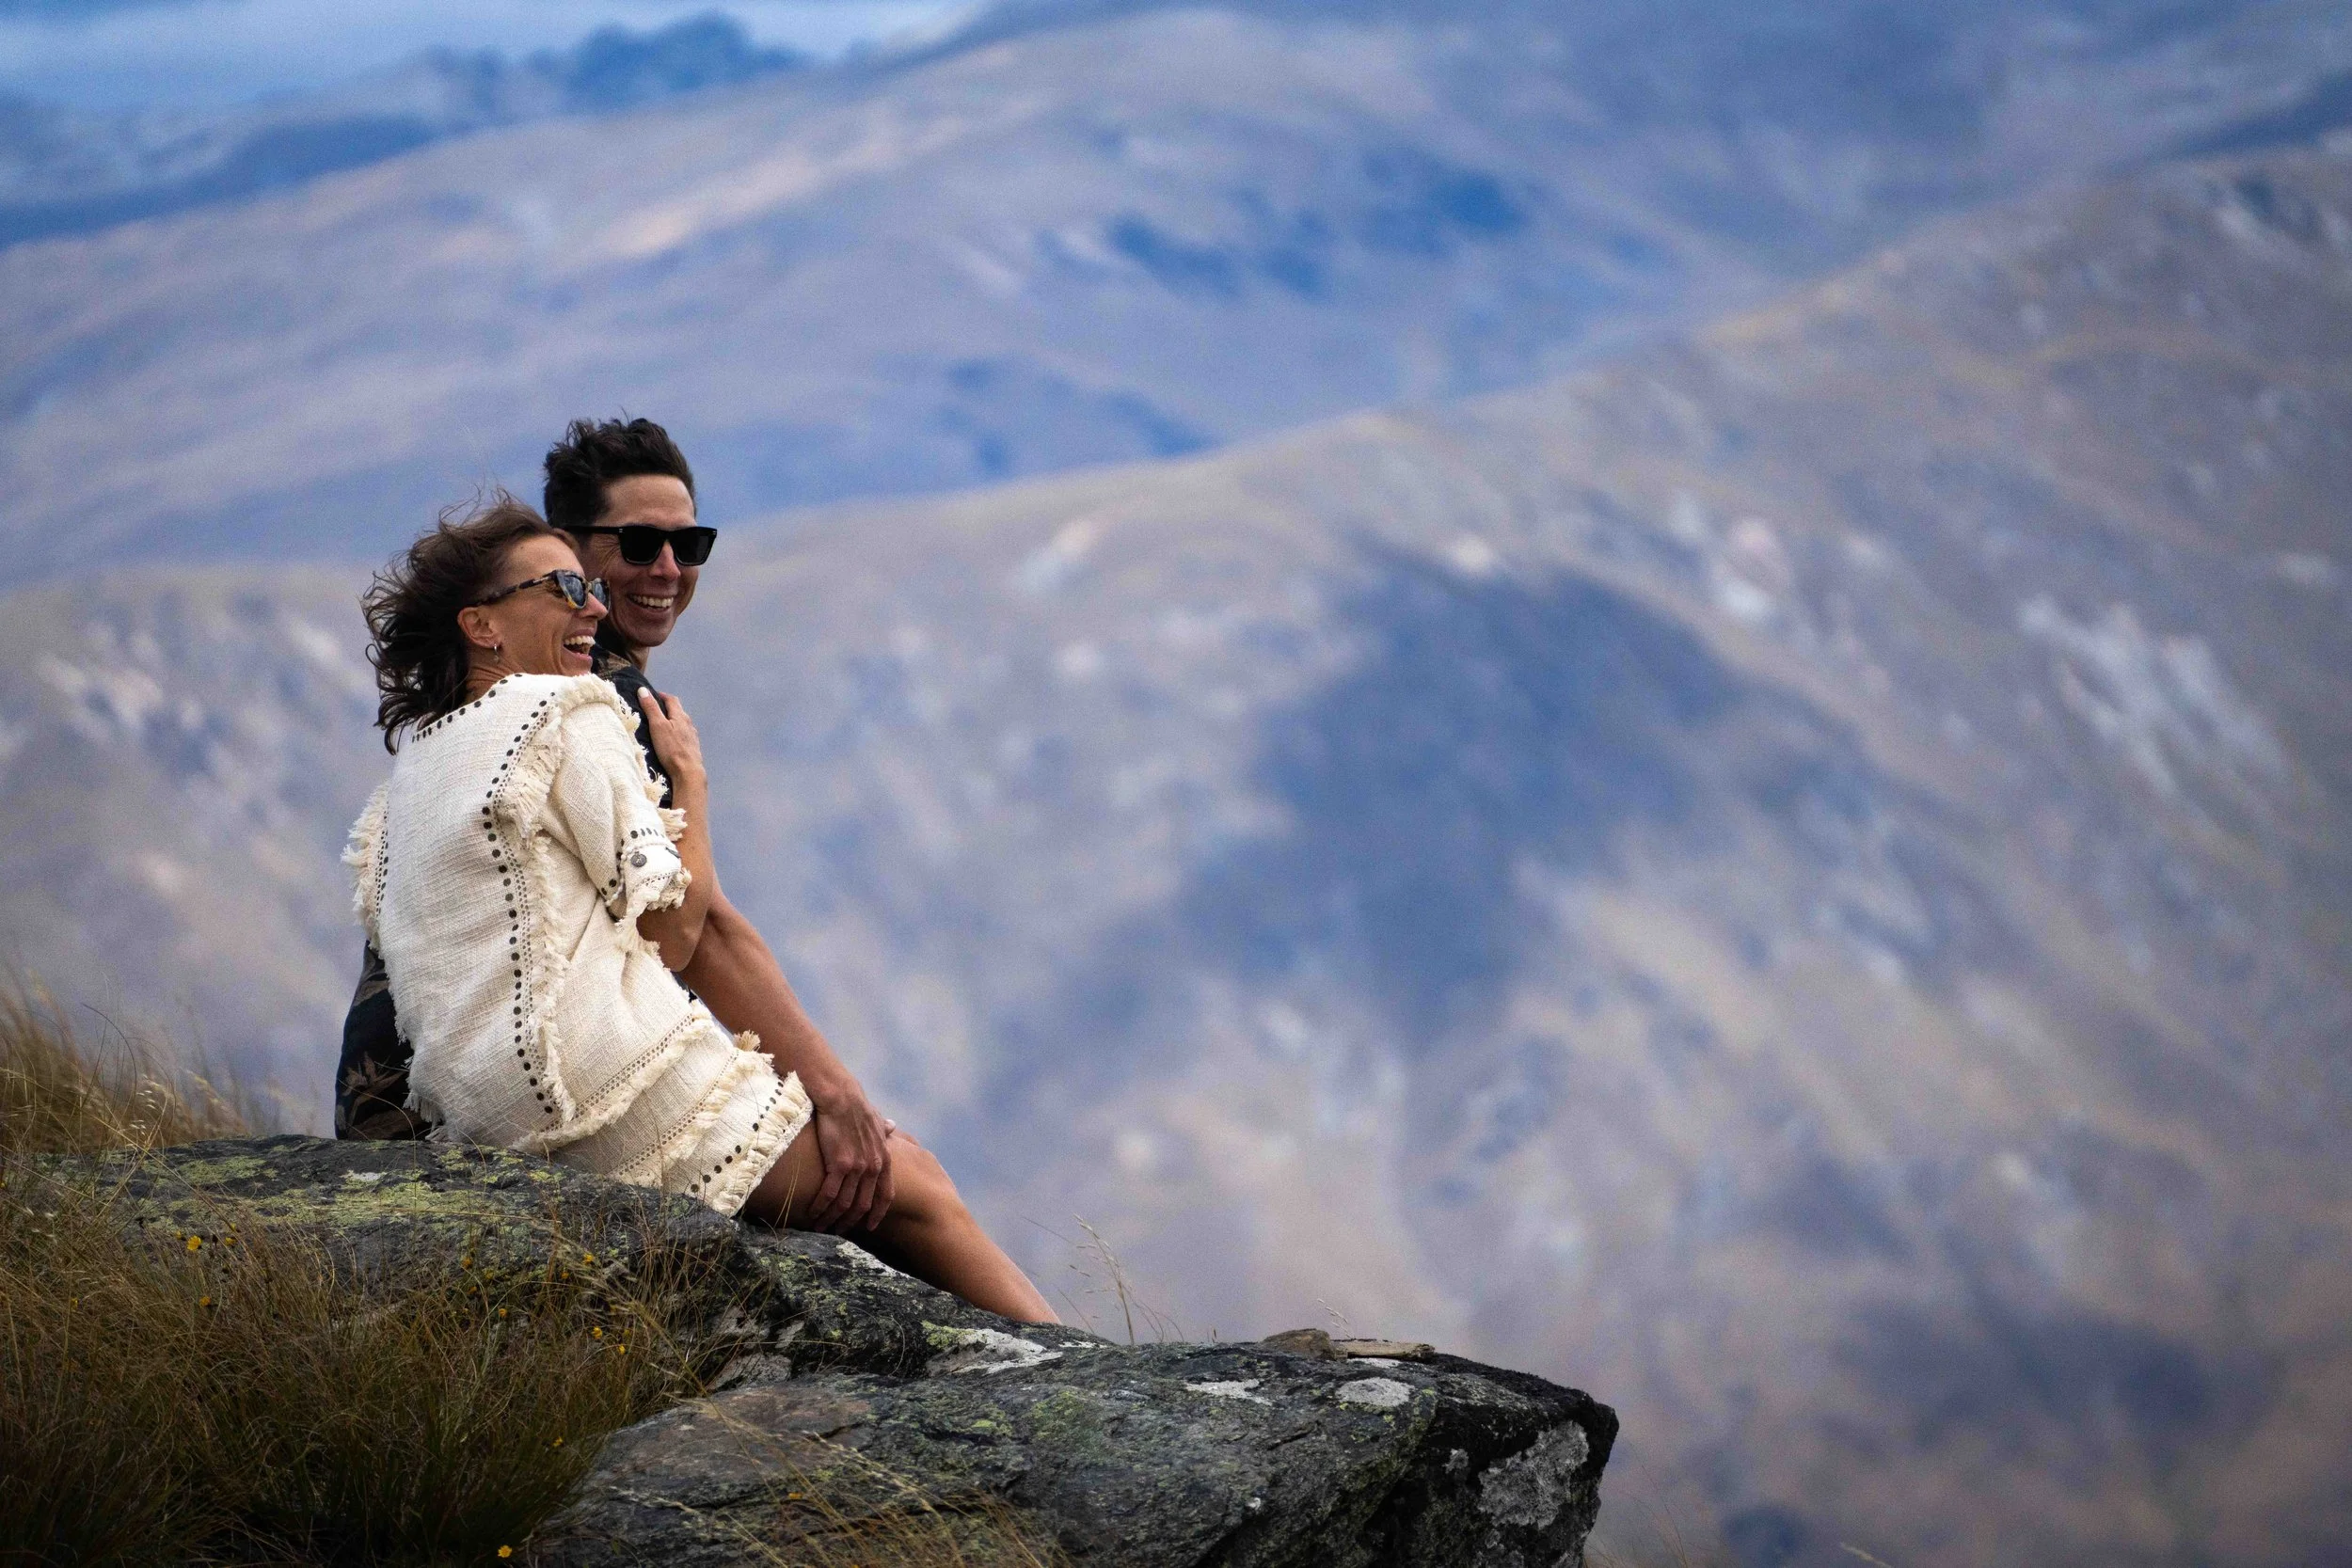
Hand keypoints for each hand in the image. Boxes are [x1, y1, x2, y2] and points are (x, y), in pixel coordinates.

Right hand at [636, 689, 706, 793]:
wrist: (688, 772)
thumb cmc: (671, 748)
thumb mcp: (657, 726)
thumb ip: (651, 708)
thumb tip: (643, 690)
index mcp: (681, 716)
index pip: (672, 700)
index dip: (662, 696)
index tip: (652, 696)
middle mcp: (689, 724)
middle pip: (678, 711)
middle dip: (667, 708)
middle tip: (654, 709)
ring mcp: (692, 736)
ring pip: (681, 724)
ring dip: (672, 721)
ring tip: (660, 725)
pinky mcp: (692, 748)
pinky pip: (683, 735)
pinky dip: (676, 733)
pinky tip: (671, 740)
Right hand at [804, 1078, 895, 1232]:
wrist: (841, 1097)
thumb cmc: (856, 1106)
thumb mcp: (877, 1119)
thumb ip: (884, 1129)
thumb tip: (892, 1126)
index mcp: (883, 1159)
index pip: (886, 1194)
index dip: (878, 1213)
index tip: (870, 1226)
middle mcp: (873, 1166)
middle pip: (863, 1205)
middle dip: (851, 1222)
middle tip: (839, 1231)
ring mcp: (857, 1167)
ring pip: (845, 1204)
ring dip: (832, 1219)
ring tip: (821, 1228)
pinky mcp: (839, 1164)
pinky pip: (829, 1194)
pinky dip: (820, 1207)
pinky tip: (812, 1214)